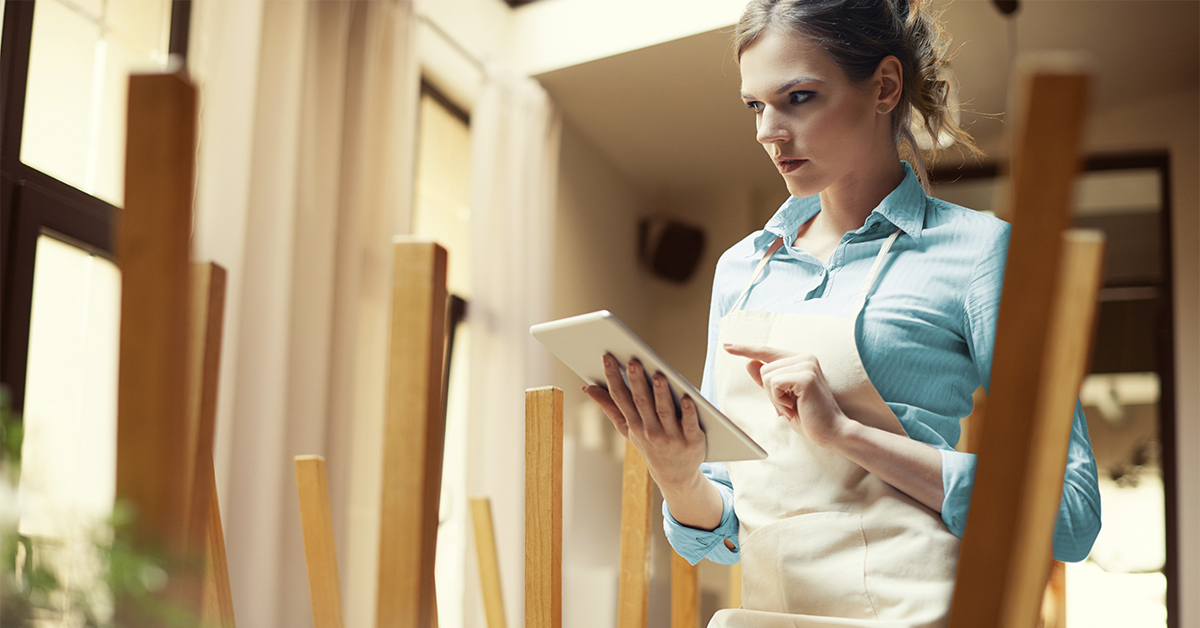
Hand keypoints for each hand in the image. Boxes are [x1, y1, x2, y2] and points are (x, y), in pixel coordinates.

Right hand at [583, 354, 706, 488]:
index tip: (608, 357)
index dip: (613, 377)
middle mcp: (650, 431)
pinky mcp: (692, 442)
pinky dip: (688, 412)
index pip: (621, 397)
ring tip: (658, 375)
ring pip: (664, 411)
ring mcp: (671, 438)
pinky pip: (689, 425)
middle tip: (633, 362)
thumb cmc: (650, 444)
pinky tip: (687, 398)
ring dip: (661, 394)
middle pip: (642, 402)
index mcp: (633, 424)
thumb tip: (587, 388)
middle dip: (636, 382)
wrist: (675, 475)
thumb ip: (609, 407)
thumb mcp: (627, 428)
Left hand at [722, 343, 848, 445]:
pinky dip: (779, 400)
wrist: (832, 432)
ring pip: (767, 376)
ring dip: (775, 397)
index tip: (726, 345)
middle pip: (763, 368)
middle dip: (770, 392)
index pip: (767, 351)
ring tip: (794, 406)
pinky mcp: (805, 376)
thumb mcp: (781, 397)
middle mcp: (805, 357)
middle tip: (790, 405)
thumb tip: (748, 362)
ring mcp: (806, 364)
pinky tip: (795, 406)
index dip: (745, 348)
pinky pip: (774, 384)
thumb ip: (766, 380)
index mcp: (800, 360)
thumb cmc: (808, 416)